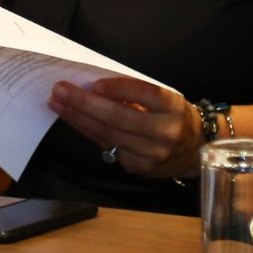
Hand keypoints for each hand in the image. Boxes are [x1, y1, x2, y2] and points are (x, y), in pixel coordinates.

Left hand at [48, 75, 201, 178]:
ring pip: (108, 135)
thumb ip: (137, 94)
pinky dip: (88, 132)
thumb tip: (96, 86)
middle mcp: (164, 131)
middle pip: (119, 117)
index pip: (144, 93)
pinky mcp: (139, 167)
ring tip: (58, 104)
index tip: (94, 84)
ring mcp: (151, 153)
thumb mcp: (165, 99)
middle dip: (85, 103)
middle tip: (60, 90)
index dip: (118, 89)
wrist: (195, 151)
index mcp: (172, 106)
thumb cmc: (172, 116)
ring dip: (79, 118)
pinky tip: (74, 120)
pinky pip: (108, 147)